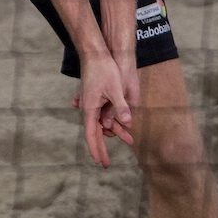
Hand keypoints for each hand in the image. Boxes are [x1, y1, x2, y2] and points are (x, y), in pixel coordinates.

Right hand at [75, 50, 133, 167]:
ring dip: (113, 132)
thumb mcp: (115, 89)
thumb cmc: (104, 69)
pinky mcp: (95, 97)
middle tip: (106, 164)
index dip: (96, 150)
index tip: (100, 162)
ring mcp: (91, 103)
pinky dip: (111, 122)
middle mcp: (88, 108)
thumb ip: (121, 107)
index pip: (92, 135)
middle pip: (95, 133)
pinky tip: (119, 126)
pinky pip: (102, 115)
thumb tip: (128, 123)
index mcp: (90, 108)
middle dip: (101, 148)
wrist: (94, 53)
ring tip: (129, 140)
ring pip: (101, 124)